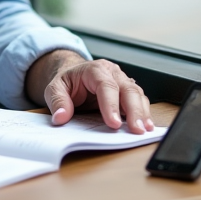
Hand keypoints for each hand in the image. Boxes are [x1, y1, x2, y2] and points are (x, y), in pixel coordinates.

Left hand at [28, 51, 153, 133]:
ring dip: (142, 112)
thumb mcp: (54, 88)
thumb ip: (57, 101)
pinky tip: (146, 125)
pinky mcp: (127, 91)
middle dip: (134, 110)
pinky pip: (139, 100)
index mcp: (95, 69)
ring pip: (137, 94)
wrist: (74, 74)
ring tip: (144, 129)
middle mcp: (112, 73)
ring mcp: (122, 81)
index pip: (106, 86)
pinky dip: (144, 112)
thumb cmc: (67, 81)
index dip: (111, 105)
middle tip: (137, 129)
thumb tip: (61, 117)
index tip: (114, 124)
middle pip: (128, 89)